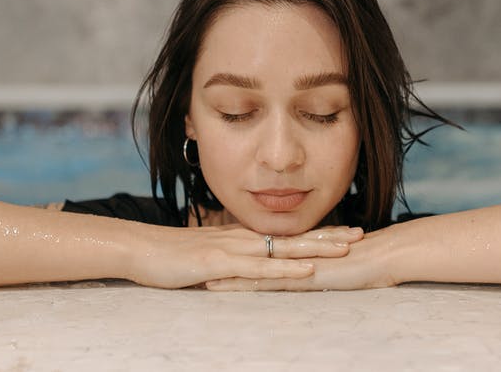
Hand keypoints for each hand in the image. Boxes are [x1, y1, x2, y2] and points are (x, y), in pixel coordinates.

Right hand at [127, 224, 363, 288]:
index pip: (286, 234)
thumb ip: (229, 262)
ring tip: (346, 249)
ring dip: (316, 248)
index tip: (344, 231)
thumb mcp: (207, 259)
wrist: (140, 250)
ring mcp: (234, 250)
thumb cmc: (170, 257)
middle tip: (360, 234)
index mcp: (241, 238)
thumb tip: (247, 269)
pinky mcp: (222, 265)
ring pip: (283, 249)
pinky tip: (308, 269)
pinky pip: (261, 268)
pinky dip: (287, 268)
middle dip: (328, 236)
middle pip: (293, 236)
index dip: (316, 232)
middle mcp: (243, 239)